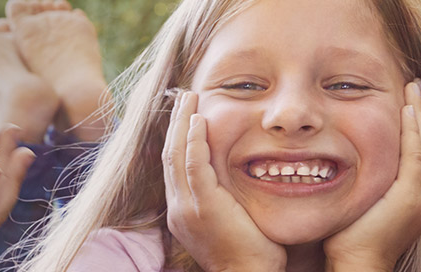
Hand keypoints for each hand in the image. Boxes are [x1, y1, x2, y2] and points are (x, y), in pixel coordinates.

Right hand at [161, 91, 284, 271]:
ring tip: (189, 98)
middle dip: (175, 123)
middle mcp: (178, 208)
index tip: (187, 115)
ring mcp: (186, 208)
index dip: (178, 138)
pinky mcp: (201, 206)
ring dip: (182, 123)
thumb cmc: (251, 255)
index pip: (175, 167)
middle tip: (184, 97)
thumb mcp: (232, 220)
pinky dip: (193, 140)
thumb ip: (227, 197)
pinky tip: (198, 120)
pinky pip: (192, 165)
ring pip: (175, 155)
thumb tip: (240, 174)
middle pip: (168, 156)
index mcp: (183, 212)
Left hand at [324, 81, 420, 270]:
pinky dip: (414, 130)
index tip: (411, 99)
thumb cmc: (350, 240)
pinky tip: (408, 110)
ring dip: (420, 114)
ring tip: (414, 88)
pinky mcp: (412, 197)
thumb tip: (346, 159)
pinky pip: (417, 154)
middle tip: (416, 85)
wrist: (359, 266)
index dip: (419, 123)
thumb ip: (367, 181)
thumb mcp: (364, 202)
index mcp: (418, 196)